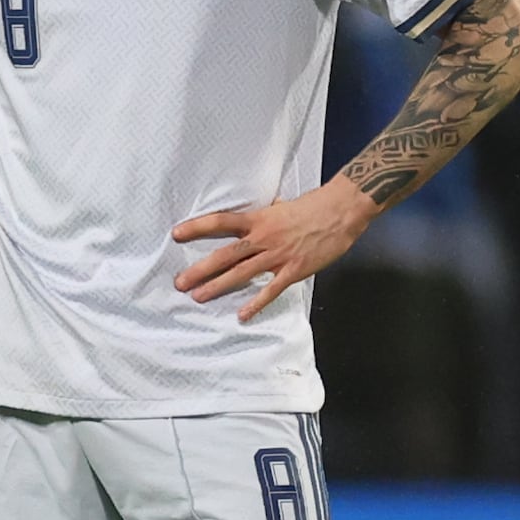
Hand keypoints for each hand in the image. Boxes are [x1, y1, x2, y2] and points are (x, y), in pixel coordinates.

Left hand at [171, 178, 378, 321]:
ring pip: (242, 273)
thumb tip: (269, 208)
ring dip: (218, 286)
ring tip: (199, 297)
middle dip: (200, 270)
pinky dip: (256, 303)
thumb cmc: (316, 205)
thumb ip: (271, 213)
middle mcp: (263, 238)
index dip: (198, 227)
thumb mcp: (285, 205)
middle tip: (180, 282)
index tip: (176, 234)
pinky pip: (271, 289)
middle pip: (225, 255)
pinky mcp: (294, 270)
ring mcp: (278, 256)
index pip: (221, 222)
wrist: (343, 211)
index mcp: (259, 219)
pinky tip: (242, 314)